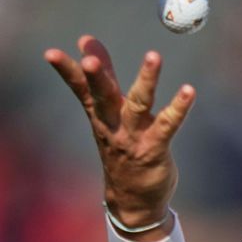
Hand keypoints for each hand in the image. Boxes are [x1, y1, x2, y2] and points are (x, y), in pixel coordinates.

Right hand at [44, 35, 195, 240]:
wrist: (133, 199)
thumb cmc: (123, 147)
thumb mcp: (109, 114)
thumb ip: (105, 77)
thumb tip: (89, 42)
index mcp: (100, 115)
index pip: (80, 90)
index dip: (67, 72)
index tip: (52, 52)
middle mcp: (113, 125)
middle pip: (103, 97)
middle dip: (96, 77)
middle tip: (88, 59)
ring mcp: (133, 138)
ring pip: (138, 105)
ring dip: (146, 80)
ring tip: (153, 56)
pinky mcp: (154, 149)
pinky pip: (167, 125)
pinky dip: (178, 107)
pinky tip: (189, 90)